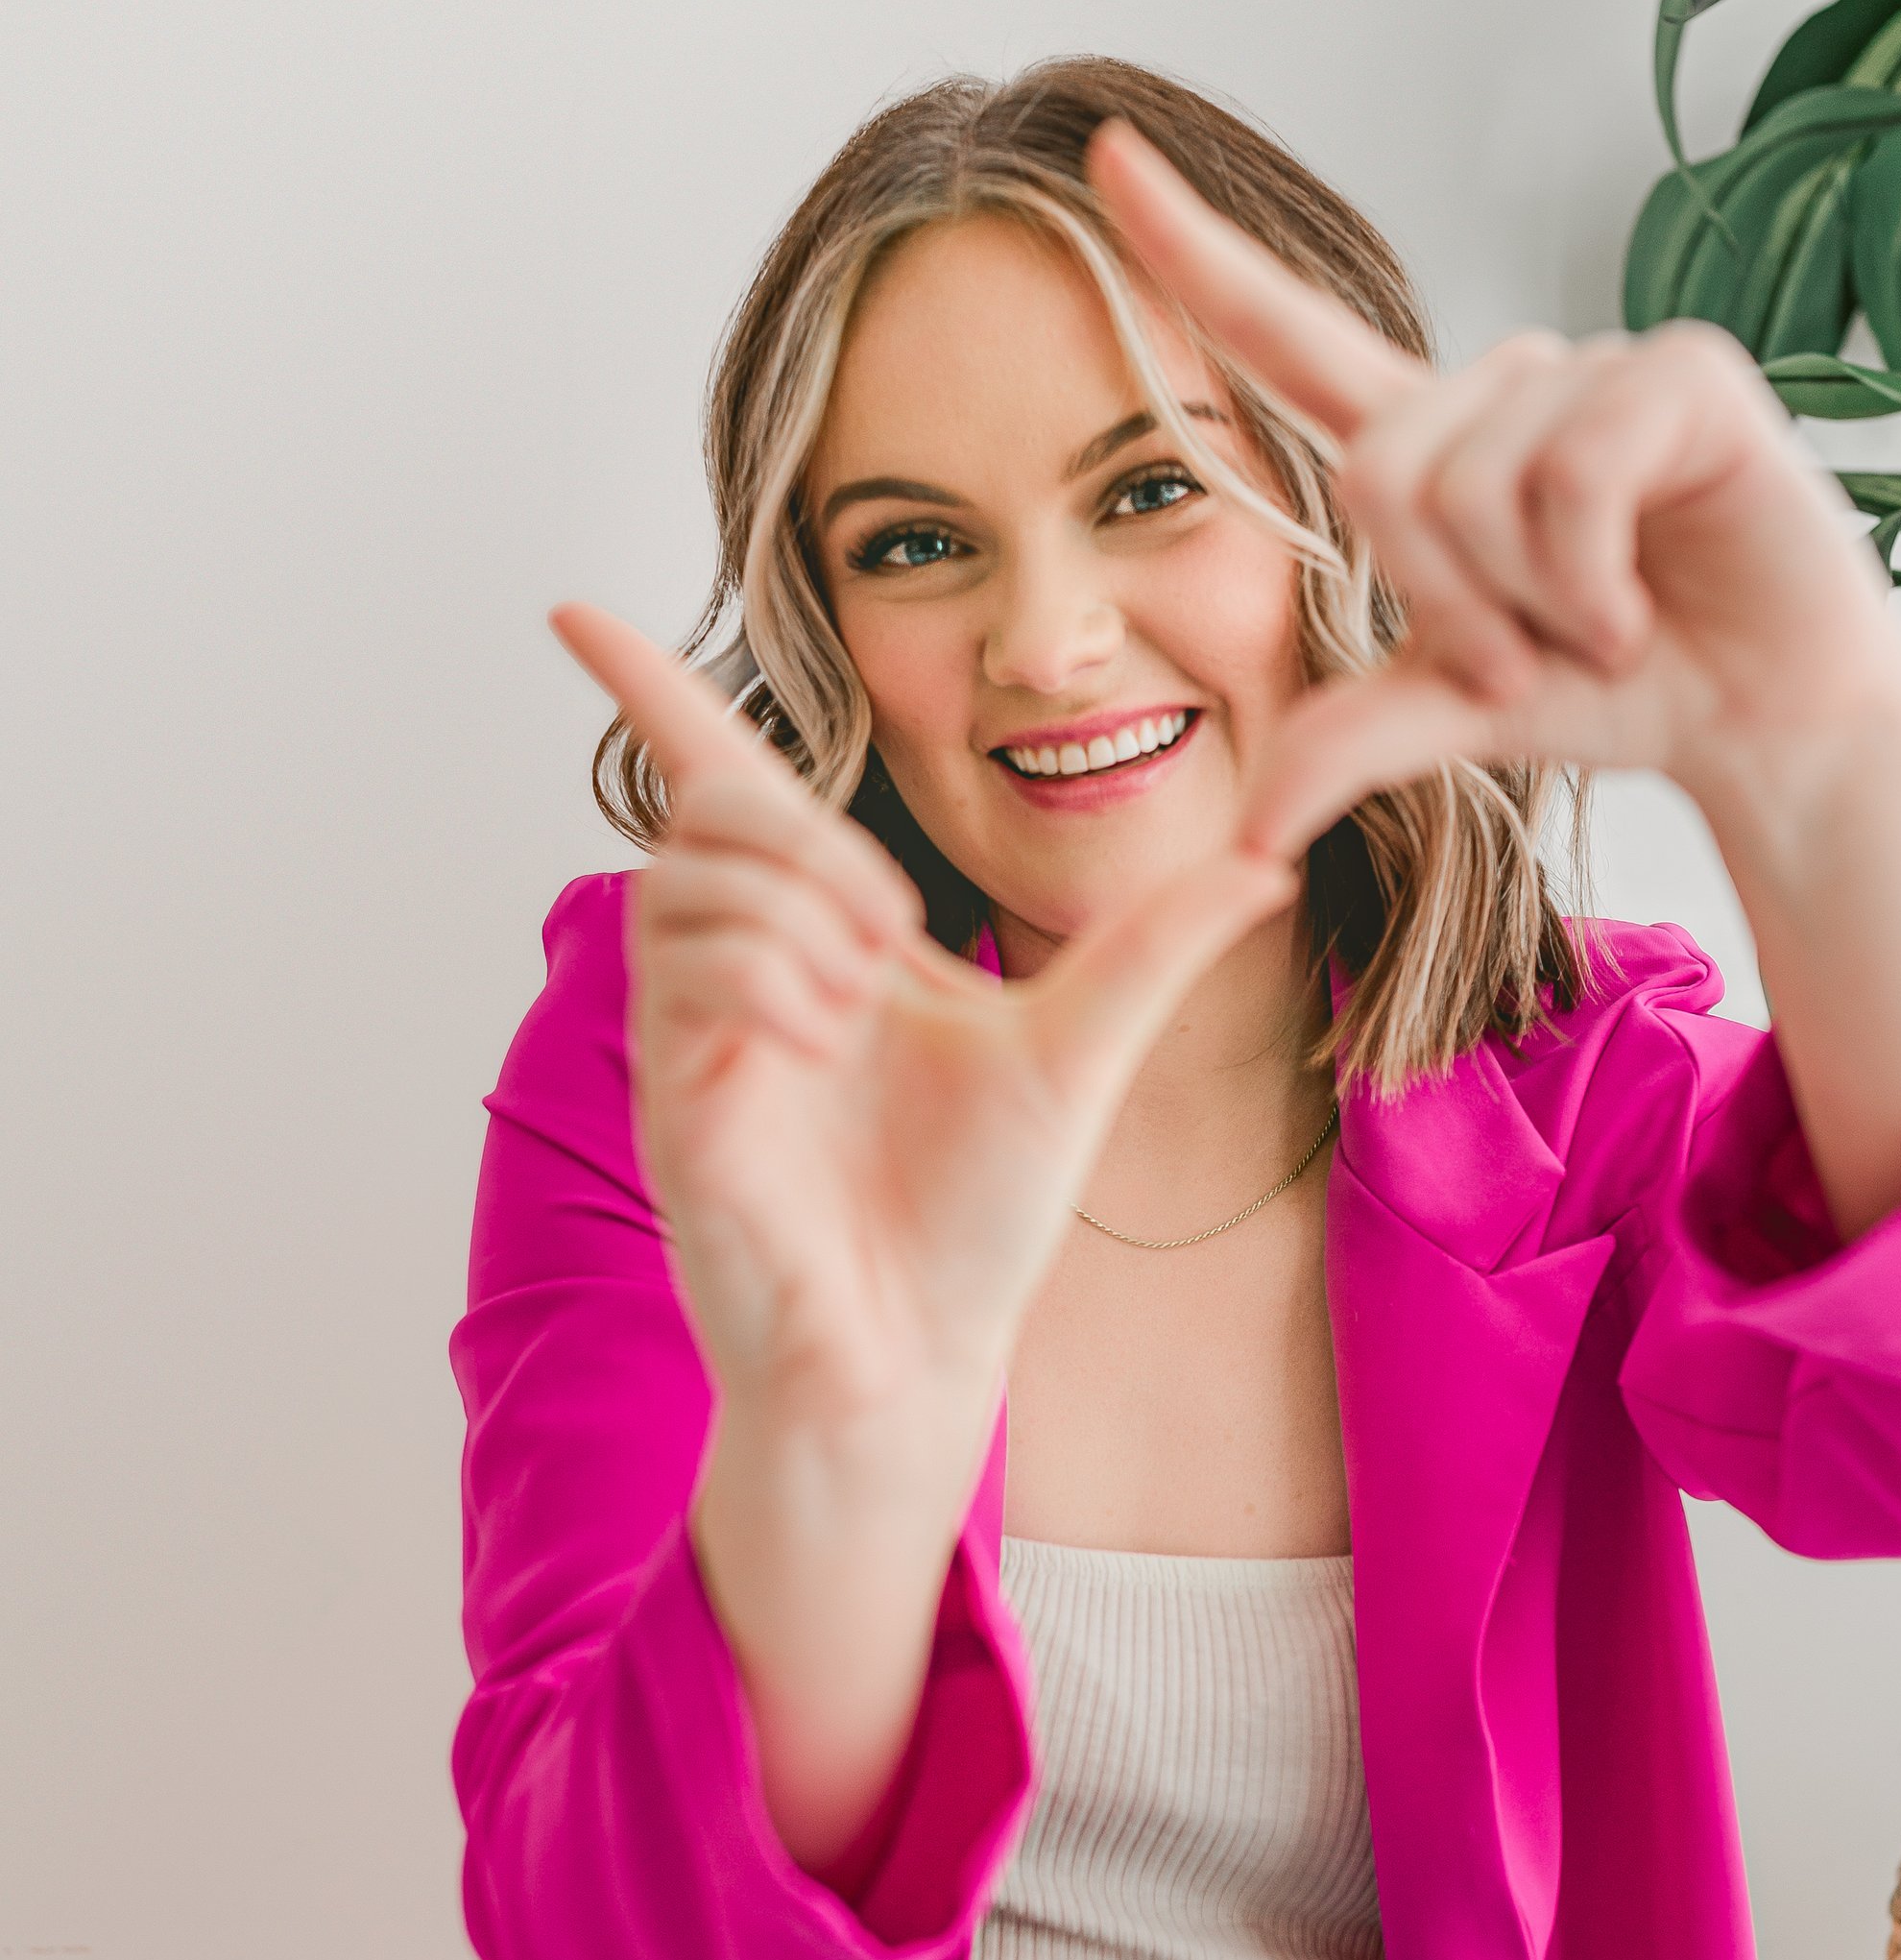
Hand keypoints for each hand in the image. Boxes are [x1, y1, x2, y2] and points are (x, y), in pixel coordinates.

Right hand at [548, 602, 1295, 1432]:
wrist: (927, 1351)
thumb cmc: (978, 1218)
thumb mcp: (1088, 1051)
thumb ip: (1160, 946)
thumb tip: (1270, 858)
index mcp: (823, 937)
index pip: (719, 785)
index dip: (650, 690)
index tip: (570, 608)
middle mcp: (744, 970)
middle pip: (713, 808)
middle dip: (808, 844)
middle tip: (891, 941)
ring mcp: (698, 1032)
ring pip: (693, 880)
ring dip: (797, 916)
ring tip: (861, 1006)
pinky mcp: (674, 1094)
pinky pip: (694, 969)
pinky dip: (771, 978)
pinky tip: (822, 1043)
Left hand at [1087, 123, 1900, 1239]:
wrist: (1767, 721)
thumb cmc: (1620, 688)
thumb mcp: (1458, 715)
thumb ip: (1348, 742)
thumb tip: (1243, 842)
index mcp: (1432, 442)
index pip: (1285, 330)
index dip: (1193, 249)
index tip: (1107, 153)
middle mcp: (1504, 387)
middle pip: (1379, 473)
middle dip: (1445, 603)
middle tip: (1528, 660)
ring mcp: (1595, 369)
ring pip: (1478, 482)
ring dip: (1533, 601)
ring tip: (1604, 626)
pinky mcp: (1684, 373)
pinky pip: (1575, 474)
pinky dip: (1593, 575)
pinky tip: (1646, 604)